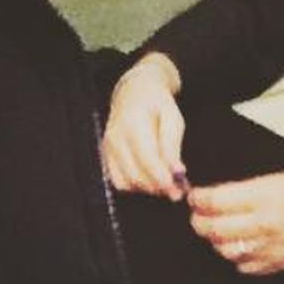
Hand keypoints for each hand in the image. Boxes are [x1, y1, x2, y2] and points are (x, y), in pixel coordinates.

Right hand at [101, 53, 187, 198]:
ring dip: (147, 187)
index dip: (162, 178)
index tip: (178, 188)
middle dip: (157, 187)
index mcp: (133, 124)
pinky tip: (148, 177)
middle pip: (135, 175)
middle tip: (176, 190)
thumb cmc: (157, 104)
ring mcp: (108, 148)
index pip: (146, 159)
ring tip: (164, 181)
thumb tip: (177, 172)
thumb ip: (172, 146)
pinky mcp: (106, 156)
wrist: (134, 92)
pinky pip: (118, 182)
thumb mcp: (172, 118)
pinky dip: (134, 185)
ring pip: (126, 182)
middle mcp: (116, 138)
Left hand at [188, 170, 283, 275]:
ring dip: (214, 240)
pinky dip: (235, 257)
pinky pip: (243, 267)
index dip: (198, 199)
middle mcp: (263, 224)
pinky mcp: (278, 263)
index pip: (214, 201)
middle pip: (213, 229)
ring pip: (224, 250)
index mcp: (264, 196)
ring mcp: (270, 247)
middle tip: (197, 215)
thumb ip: (247, 189)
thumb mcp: (280, 177)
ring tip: (216, 230)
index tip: (194, 196)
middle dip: (198, 221)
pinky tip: (238, 246)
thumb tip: (219, 195)